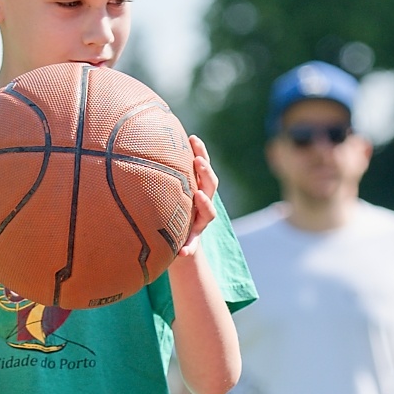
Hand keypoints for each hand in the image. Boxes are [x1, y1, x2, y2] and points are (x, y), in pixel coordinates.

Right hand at [177, 136, 218, 256]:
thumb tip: (183, 255)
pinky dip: (196, 150)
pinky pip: (198, 161)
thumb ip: (186, 247)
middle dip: (206, 174)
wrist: (186, 228)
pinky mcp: (197, 178)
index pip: (209, 209)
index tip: (199, 196)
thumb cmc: (182, 238)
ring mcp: (202, 187)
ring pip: (206, 170)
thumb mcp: (184, 243)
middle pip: (211, 186)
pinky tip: (190, 137)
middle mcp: (205, 200)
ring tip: (194, 140)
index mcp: (204, 217)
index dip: (205, 203)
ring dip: (202, 155)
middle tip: (199, 162)